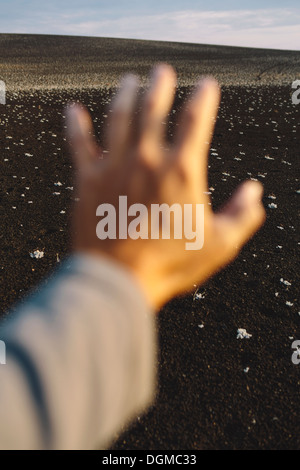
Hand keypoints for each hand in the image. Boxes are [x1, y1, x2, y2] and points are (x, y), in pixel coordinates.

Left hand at [66, 64, 264, 308]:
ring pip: (119, 118)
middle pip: (154, 109)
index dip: (204, 97)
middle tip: (162, 70)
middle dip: (160, 85)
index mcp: (181, 171)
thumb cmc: (170, 264)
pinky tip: (72, 110)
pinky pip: (79, 144)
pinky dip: (75, 125)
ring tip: (130, 80)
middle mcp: (147, 160)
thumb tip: (255, 192)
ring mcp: (115, 166)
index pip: (196, 120)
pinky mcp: (88, 180)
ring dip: (125, 95)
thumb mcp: (219, 245)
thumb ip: (242, 216)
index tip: (208, 84)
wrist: (120, 279)